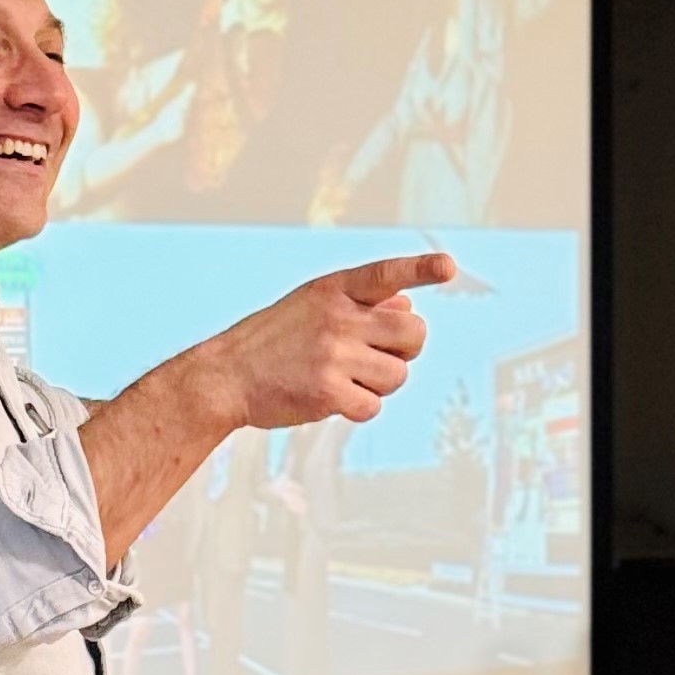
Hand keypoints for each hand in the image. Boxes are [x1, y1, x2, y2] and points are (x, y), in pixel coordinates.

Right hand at [212, 254, 453, 430]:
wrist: (225, 376)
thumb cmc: (272, 341)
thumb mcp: (311, 305)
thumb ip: (360, 302)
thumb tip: (408, 306)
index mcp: (334, 289)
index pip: (386, 274)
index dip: (421, 269)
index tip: (449, 267)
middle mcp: (336, 317)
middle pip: (413, 333)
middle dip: (408, 348)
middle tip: (381, 354)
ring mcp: (333, 355)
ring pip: (398, 375)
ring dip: (380, 383)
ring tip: (346, 378)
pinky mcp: (328, 392)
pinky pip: (373, 406)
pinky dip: (359, 407)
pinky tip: (332, 398)